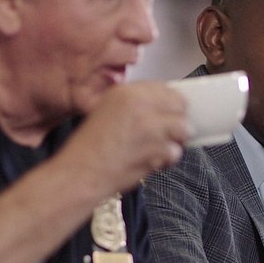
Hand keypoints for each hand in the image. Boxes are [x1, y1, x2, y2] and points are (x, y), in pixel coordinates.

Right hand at [57, 81, 188, 194]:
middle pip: (180, 106)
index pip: (166, 89)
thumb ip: (135, 106)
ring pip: (183, 129)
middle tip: (168, 134)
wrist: (80, 173)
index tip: (169, 114)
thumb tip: (163, 110)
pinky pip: (176, 152)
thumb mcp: (107, 112)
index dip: (171, 104)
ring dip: (175, 141)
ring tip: (158, 151)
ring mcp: (150, 125)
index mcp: (126, 92)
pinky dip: (167, 160)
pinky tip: (151, 162)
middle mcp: (140, 104)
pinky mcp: (157, 148)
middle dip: (177, 121)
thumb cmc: (89, 148)